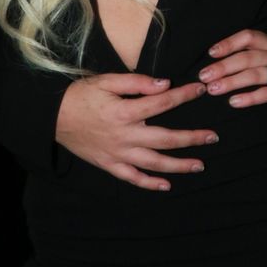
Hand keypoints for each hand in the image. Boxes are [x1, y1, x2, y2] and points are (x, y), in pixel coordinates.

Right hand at [55, 73, 218, 190]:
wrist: (52, 117)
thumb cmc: (81, 95)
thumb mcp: (106, 80)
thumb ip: (137, 82)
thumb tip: (164, 84)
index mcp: (125, 111)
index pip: (162, 103)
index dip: (183, 96)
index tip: (200, 90)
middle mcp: (125, 135)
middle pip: (165, 138)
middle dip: (192, 138)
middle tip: (213, 137)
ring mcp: (118, 153)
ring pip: (154, 163)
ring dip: (179, 165)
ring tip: (200, 165)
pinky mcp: (109, 165)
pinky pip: (133, 178)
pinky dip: (150, 183)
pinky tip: (166, 185)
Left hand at [199, 29, 266, 118]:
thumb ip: (255, 58)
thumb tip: (222, 64)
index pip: (249, 37)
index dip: (229, 43)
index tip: (211, 53)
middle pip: (247, 57)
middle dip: (223, 66)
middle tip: (204, 76)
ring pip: (255, 74)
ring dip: (231, 81)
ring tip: (214, 89)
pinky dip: (250, 97)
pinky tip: (235, 102)